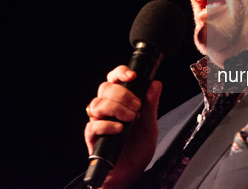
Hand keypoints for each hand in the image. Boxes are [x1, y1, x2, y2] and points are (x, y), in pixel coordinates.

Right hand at [85, 65, 161, 188]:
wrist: (131, 174)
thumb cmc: (137, 151)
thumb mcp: (150, 127)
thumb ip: (151, 106)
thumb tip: (155, 85)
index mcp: (120, 102)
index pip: (114, 79)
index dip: (120, 73)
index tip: (132, 76)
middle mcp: (107, 109)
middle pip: (104, 88)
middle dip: (122, 94)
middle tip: (136, 106)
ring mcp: (98, 122)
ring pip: (97, 104)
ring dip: (115, 108)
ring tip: (130, 118)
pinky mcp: (92, 137)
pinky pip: (93, 125)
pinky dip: (107, 125)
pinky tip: (119, 129)